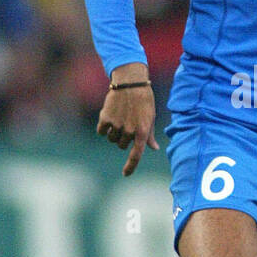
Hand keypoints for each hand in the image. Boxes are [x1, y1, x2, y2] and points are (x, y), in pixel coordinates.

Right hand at [96, 62, 158, 176]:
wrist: (130, 82)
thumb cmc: (143, 99)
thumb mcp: (150, 117)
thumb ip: (149, 135)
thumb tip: (155, 148)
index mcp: (142, 131)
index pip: (136, 155)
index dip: (130, 166)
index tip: (125, 174)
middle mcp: (129, 131)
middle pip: (122, 145)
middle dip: (123, 138)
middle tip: (127, 123)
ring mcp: (116, 125)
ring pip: (111, 139)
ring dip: (114, 132)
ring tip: (120, 117)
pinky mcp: (105, 119)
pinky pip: (101, 131)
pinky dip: (103, 127)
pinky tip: (109, 116)